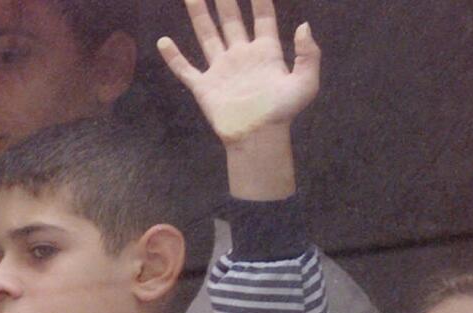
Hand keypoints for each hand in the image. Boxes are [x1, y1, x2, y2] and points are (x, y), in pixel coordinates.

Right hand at [157, 0, 319, 144]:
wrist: (258, 138)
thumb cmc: (283, 113)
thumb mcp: (306, 83)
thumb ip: (308, 54)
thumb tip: (303, 25)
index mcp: (266, 52)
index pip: (262, 17)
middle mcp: (241, 55)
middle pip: (231, 20)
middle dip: (225, 0)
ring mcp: (221, 70)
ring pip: (207, 35)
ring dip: (199, 15)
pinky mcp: (204, 87)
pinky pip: (185, 69)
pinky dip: (173, 57)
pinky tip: (163, 41)